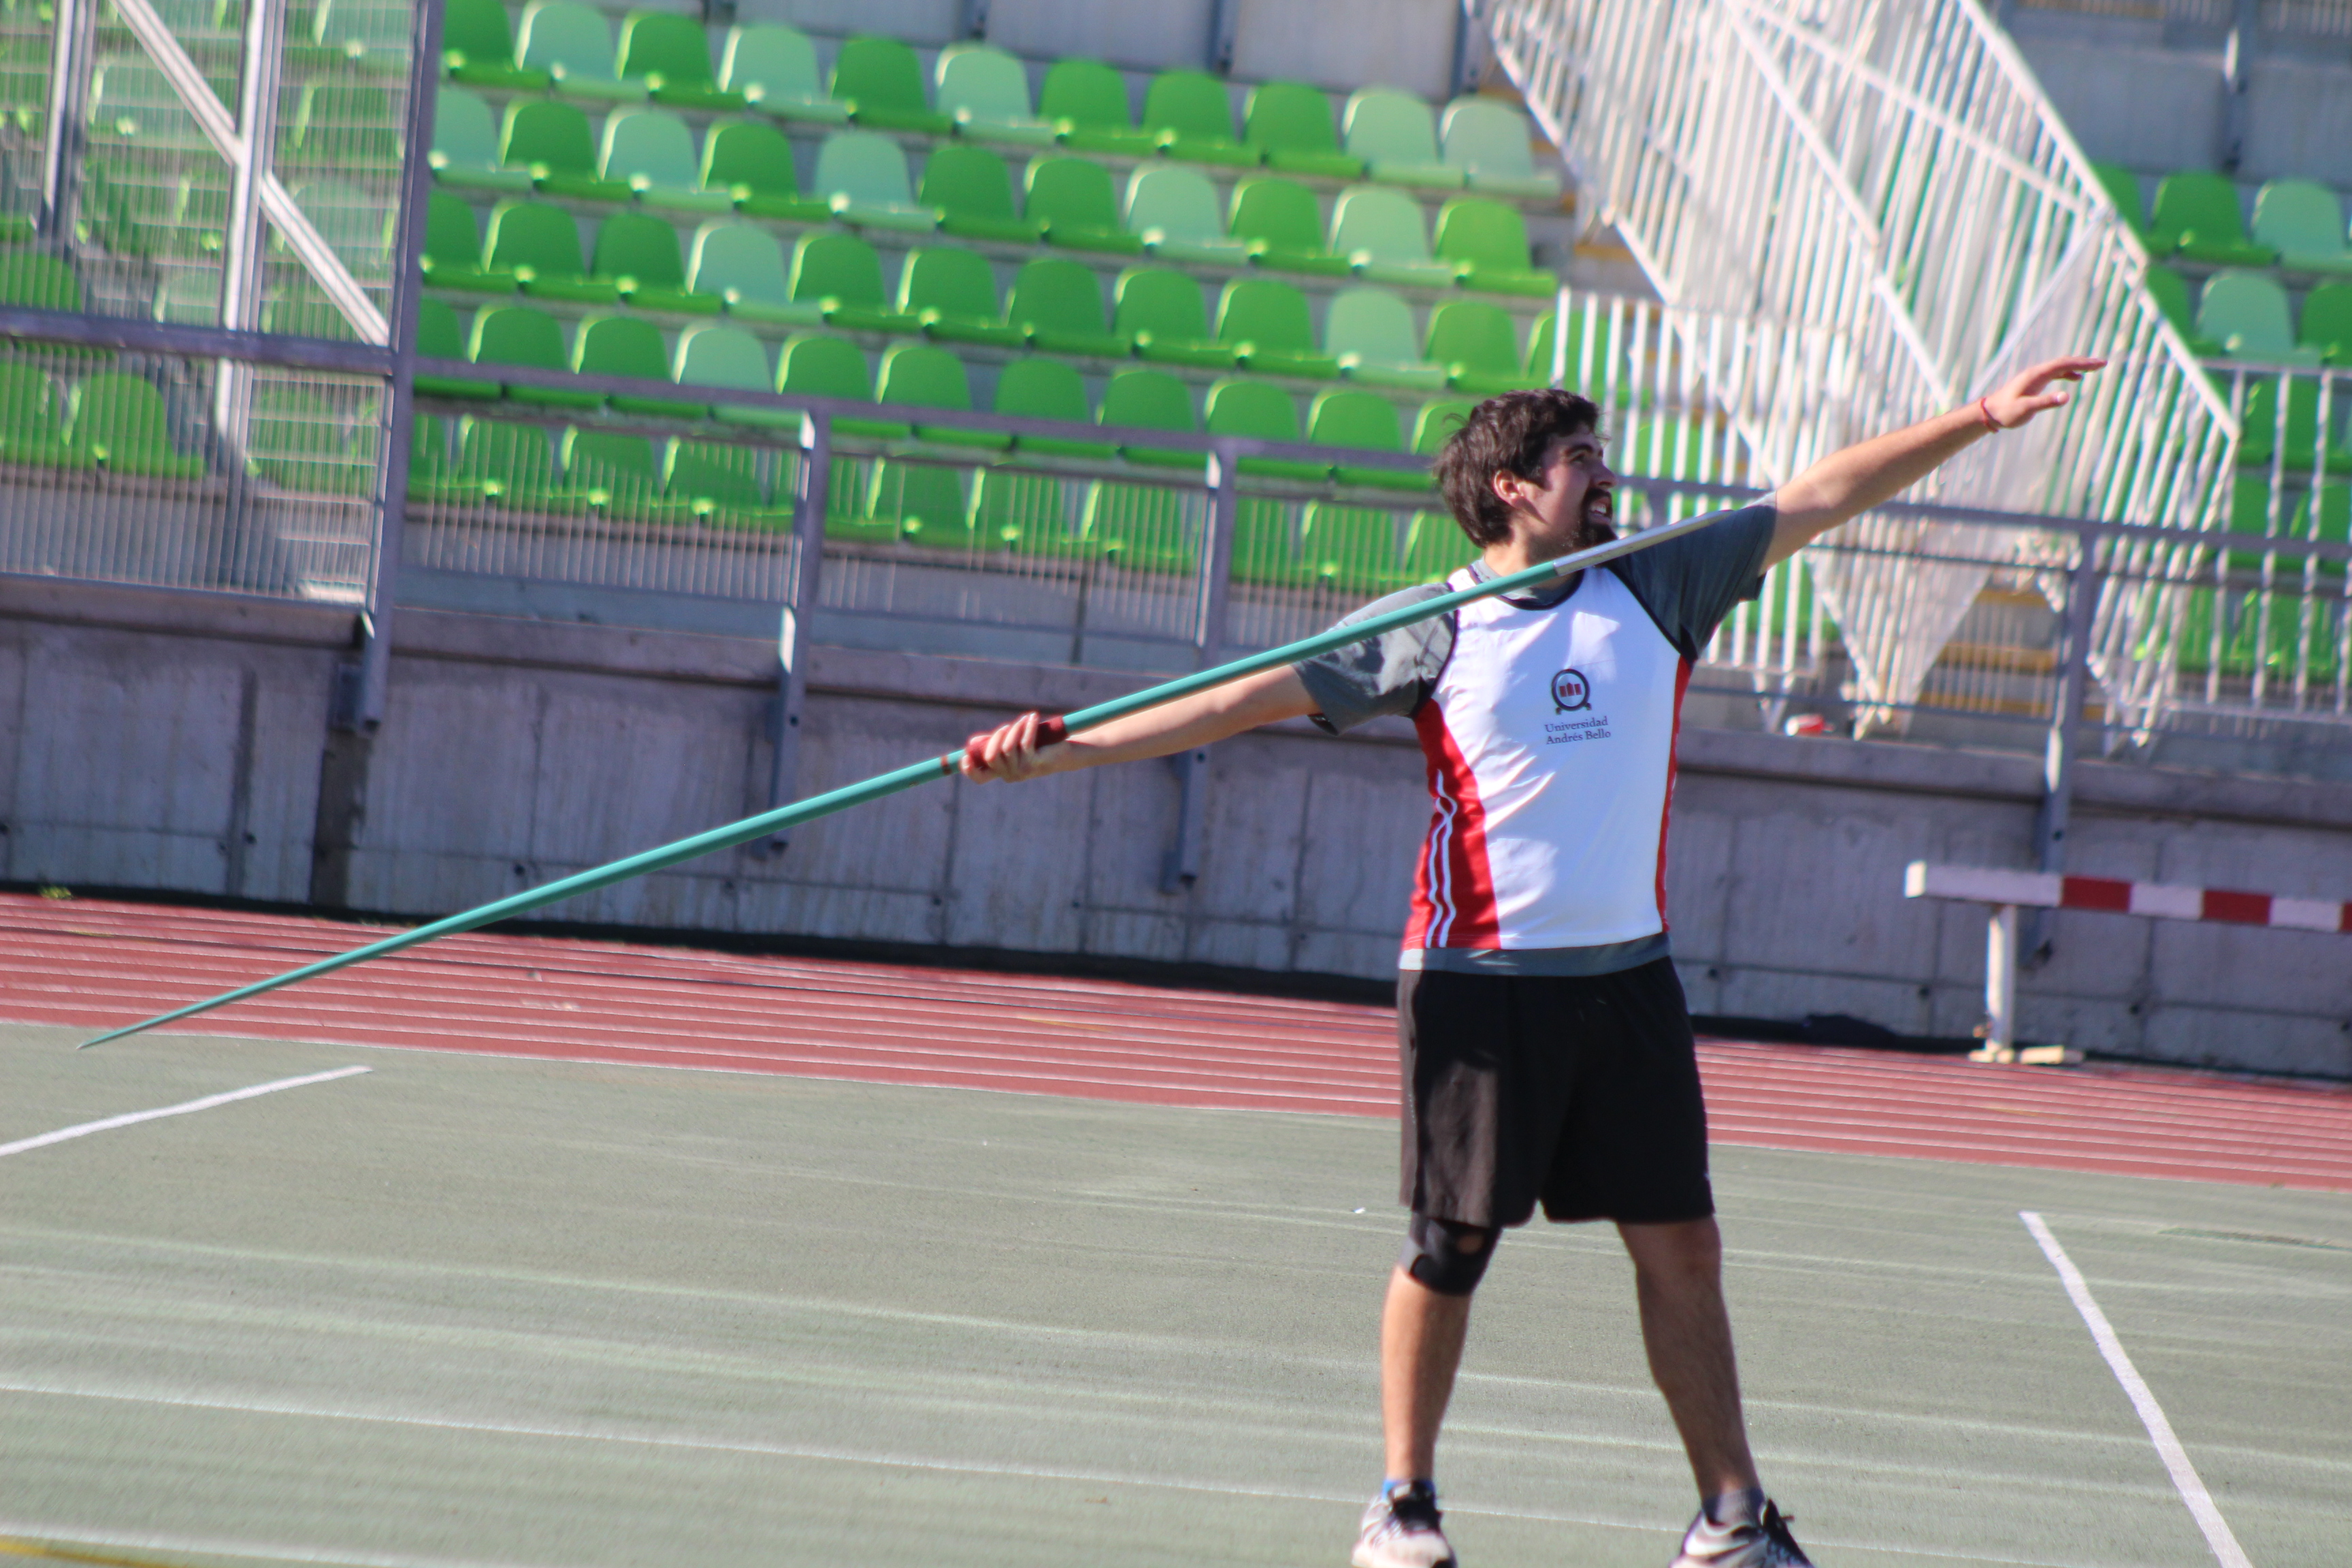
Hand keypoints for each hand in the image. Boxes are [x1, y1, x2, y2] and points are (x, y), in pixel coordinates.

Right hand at [959, 710, 1057, 782]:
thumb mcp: (1011, 744)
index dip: (969, 770)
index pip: (980, 778)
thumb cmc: (1035, 747)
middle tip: (1008, 725)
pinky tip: (1032, 717)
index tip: (965, 756)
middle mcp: (1010, 775)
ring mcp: (1022, 771)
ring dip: (1014, 729)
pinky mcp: (1036, 763)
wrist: (1063, 753)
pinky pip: (1025, 742)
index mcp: (1001, 773)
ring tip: (1023, 719)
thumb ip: (992, 744)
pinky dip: (1027, 727)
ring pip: (1008, 748)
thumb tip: (971, 744)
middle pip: (991, 756)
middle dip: (996, 737)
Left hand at [1985, 356, 2105, 429]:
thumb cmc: (2007, 412)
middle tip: (2103, 363)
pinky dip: (2068, 373)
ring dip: (2078, 366)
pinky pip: (2054, 373)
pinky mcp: (2034, 383)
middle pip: (2064, 362)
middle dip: (2084, 362)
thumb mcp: (2026, 409)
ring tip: (2095, 368)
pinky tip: (2076, 378)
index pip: (2064, 364)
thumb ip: (2046, 402)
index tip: (2100, 364)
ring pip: (2060, 366)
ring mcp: (2035, 376)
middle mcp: (2037, 372)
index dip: (2084, 363)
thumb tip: (2066, 397)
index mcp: (2037, 375)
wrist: (1989, 413)